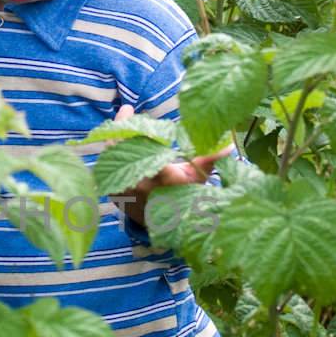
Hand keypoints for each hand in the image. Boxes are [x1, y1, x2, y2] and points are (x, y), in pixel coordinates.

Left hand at [109, 104, 232, 226]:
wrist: (167, 228)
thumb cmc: (186, 199)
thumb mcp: (199, 180)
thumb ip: (209, 160)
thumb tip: (229, 144)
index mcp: (161, 179)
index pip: (143, 149)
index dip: (132, 127)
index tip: (127, 108)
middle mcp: (139, 183)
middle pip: (120, 148)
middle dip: (122, 127)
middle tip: (126, 110)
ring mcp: (123, 189)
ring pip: (110, 155)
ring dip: (116, 136)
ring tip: (124, 119)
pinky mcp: (114, 192)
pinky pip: (107, 166)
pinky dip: (112, 149)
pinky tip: (119, 136)